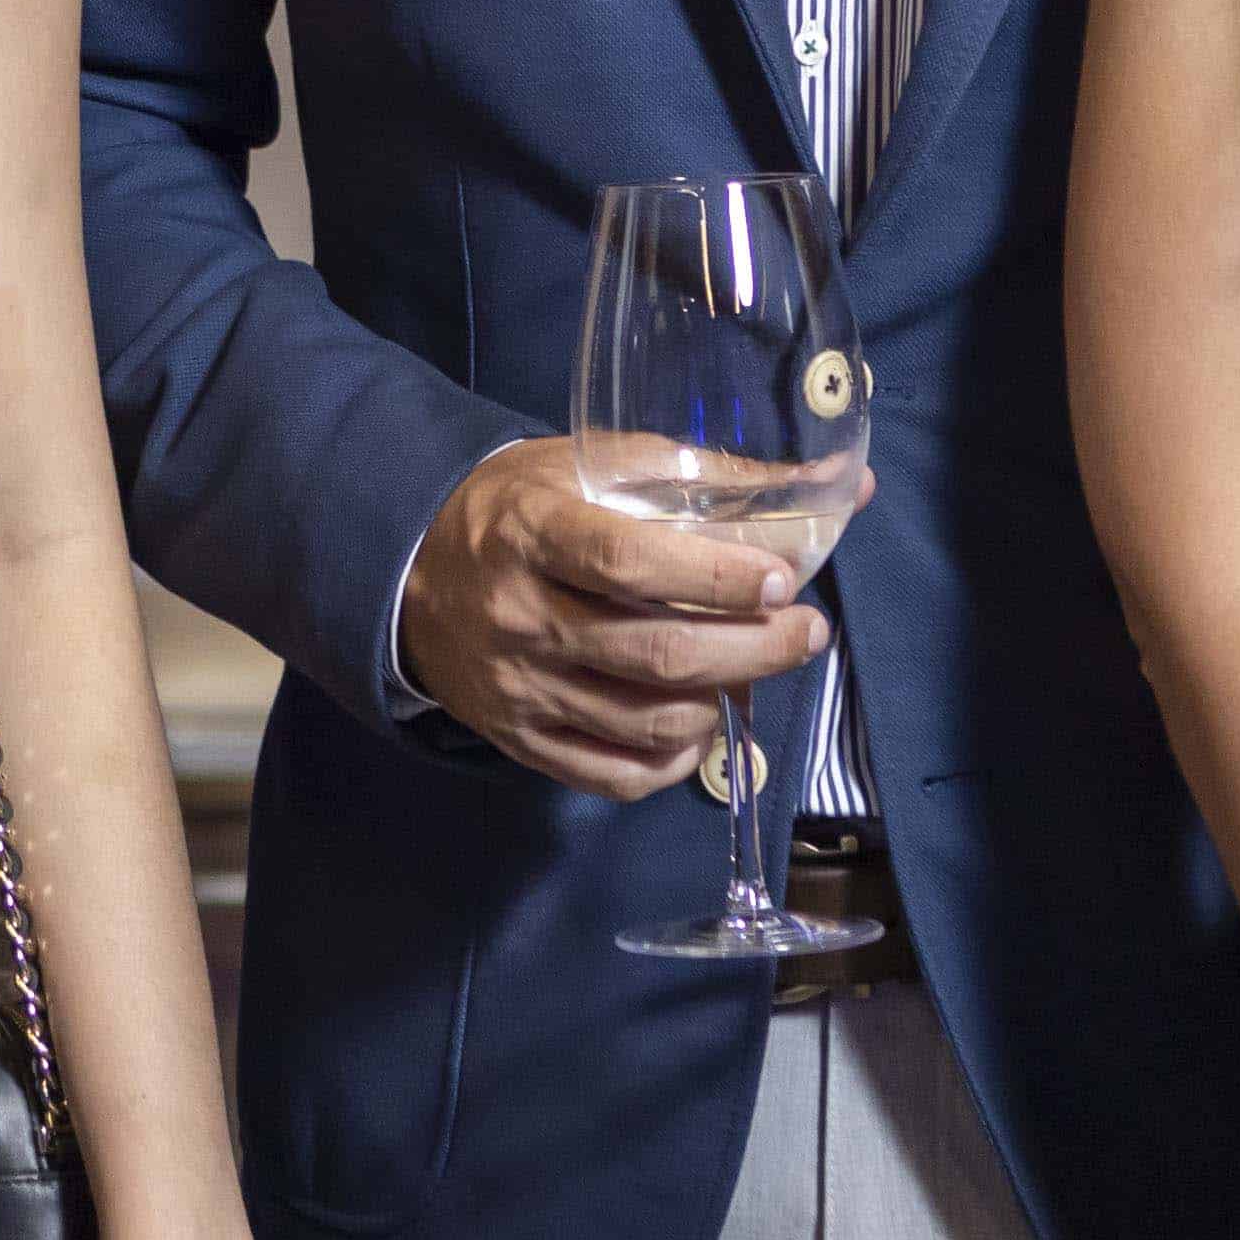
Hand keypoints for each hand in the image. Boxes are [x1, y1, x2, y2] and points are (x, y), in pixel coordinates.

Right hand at [393, 436, 854, 800]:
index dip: (716, 577)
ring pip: (646, 721)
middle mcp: (521, 617)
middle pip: (657, 653)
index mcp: (533, 533)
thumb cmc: (518, 509)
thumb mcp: (586, 465)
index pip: (630, 562)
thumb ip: (698, 474)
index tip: (782, 578)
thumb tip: (828, 488)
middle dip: (754, 648)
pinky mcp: (520, 740)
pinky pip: (614, 774)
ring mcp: (520, 688)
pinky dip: (674, 759)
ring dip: (724, 701)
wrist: (411, 575)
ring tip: (754, 668)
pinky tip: (700, 725)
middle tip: (807, 631)